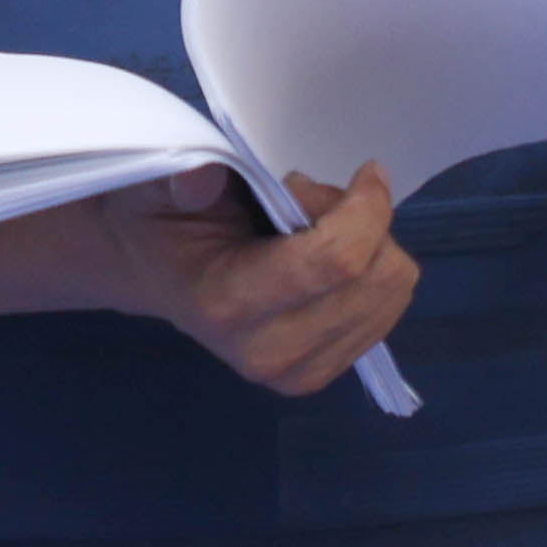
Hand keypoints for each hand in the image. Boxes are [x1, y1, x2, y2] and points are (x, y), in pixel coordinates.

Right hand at [80, 158, 419, 397]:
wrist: (152, 272)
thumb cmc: (162, 221)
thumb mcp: (159, 186)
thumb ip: (181, 180)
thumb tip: (200, 179)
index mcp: (229, 303)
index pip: (337, 260)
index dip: (369, 208)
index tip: (367, 171)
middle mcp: (269, 352)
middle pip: (378, 278)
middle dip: (364, 223)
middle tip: (314, 204)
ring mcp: (297, 373)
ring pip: (393, 293)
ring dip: (370, 248)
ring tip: (315, 232)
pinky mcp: (320, 375)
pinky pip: (390, 312)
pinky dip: (372, 274)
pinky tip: (326, 264)